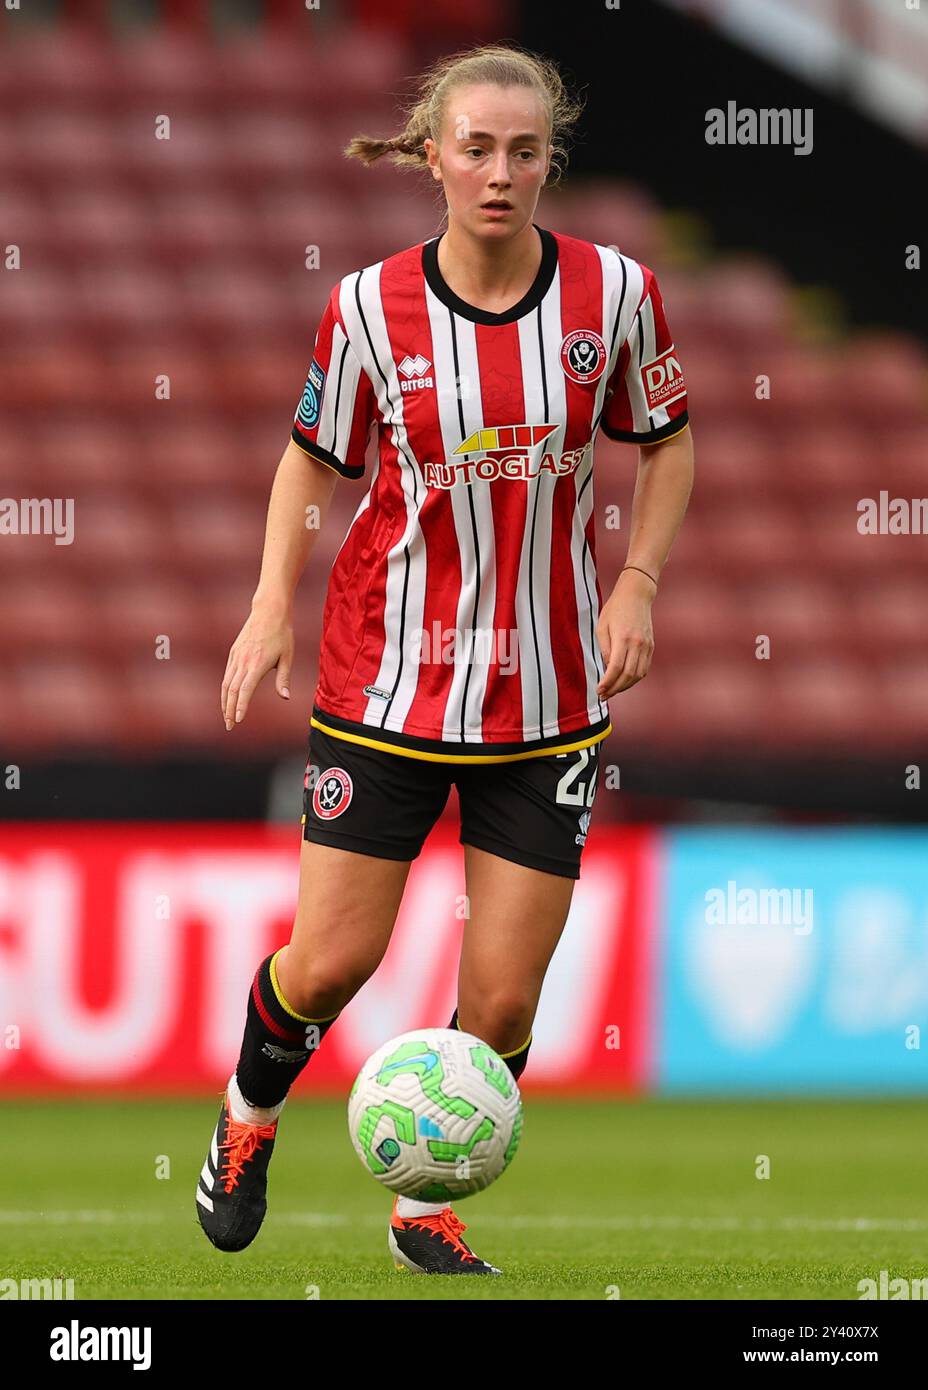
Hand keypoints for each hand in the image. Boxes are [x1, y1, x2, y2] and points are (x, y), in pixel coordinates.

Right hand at [221, 603, 293, 729]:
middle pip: (232, 690)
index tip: (238, 720)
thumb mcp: (287, 656)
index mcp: (257, 664)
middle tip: (230, 726)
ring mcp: (236, 656)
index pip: (245, 690)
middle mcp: (243, 661)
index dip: (240, 706)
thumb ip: (283, 678)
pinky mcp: (234, 652)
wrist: (269, 610)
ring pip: (226, 683)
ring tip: (226, 716)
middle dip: (229, 710)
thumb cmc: (282, 634)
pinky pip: (227, 674)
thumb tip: (285, 697)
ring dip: (224, 701)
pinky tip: (227, 698)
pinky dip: (225, 689)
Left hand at [596, 569, 655, 698]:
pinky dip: (634, 678)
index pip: (616, 667)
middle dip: (615, 688)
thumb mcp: (602, 627)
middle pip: (628, 675)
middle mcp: (637, 643)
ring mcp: (646, 645)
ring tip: (612, 691)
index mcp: (623, 637)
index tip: (599, 690)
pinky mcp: (651, 646)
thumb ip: (605, 649)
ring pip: (638, 675)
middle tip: (603, 695)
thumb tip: (608, 668)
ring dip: (625, 686)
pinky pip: (644, 668)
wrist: (636, 595)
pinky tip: (624, 681)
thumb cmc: (615, 609)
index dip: (608, 682)